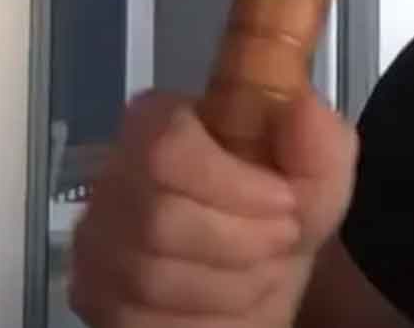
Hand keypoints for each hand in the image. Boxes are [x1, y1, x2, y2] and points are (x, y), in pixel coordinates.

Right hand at [69, 89, 357, 326]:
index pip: (167, 144)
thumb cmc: (276, 216)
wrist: (254, 284)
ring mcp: (96, 243)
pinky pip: (148, 317)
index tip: (287, 200)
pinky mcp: (94, 298)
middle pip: (160, 216)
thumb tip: (303, 105)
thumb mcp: (317, 180)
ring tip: (262, 270)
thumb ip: (320, 142)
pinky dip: (210, 316)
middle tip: (282, 239)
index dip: (233, 182)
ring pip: (152, 274)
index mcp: (161, 127)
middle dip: (242, 240)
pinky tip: (231, 300)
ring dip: (233, 282)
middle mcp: (115, 180)